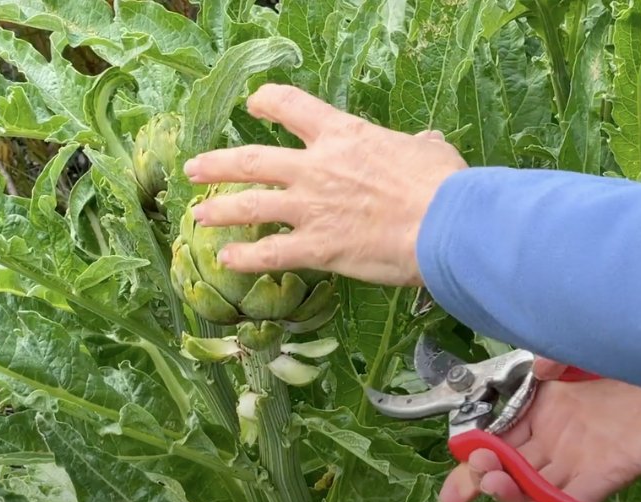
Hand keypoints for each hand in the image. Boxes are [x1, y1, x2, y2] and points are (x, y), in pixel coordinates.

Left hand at [184, 84, 467, 286]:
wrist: (445, 226)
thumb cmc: (442, 186)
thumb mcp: (430, 151)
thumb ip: (418, 145)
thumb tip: (427, 141)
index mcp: (342, 135)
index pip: (290, 105)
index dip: (267, 102)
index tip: (253, 105)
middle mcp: (315, 168)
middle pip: (251, 160)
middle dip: (216, 163)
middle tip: (194, 168)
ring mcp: (310, 209)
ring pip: (249, 206)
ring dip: (219, 210)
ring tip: (197, 215)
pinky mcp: (316, 248)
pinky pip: (269, 254)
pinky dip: (244, 258)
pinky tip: (227, 260)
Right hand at [439, 358, 640, 501]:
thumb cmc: (631, 352)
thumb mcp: (577, 345)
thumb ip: (551, 356)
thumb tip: (535, 372)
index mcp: (540, 404)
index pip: (495, 433)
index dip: (471, 452)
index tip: (457, 461)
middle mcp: (555, 434)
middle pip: (507, 465)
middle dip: (481, 477)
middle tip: (475, 477)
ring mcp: (579, 456)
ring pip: (533, 485)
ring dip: (510, 492)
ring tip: (497, 486)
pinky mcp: (608, 472)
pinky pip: (573, 499)